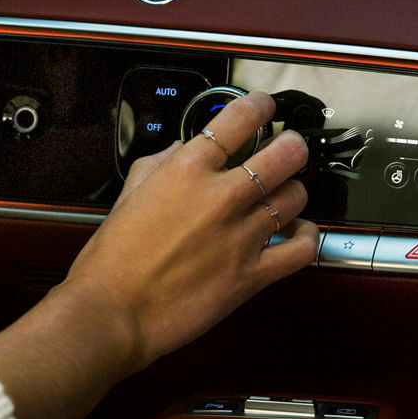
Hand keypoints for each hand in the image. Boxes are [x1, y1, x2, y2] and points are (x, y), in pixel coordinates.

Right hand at [0, 92, 317, 418]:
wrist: (113, 312)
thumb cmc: (111, 260)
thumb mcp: (127, 196)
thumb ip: (157, 165)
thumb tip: (179, 149)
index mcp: (186, 170)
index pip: (239, 118)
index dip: (258, 107)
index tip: (263, 108)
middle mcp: (221, 196)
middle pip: (285, 153)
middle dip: (290, 146)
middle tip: (287, 149)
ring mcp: (242, 235)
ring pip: (296, 196)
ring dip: (292, 192)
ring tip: (283, 196)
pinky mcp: (253, 273)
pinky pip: (302, 248)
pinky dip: (305, 236)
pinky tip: (296, 233)